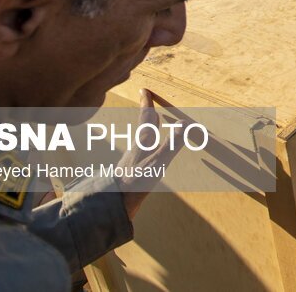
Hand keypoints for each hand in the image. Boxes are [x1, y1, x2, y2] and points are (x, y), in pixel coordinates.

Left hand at [117, 89, 188, 218]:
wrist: (111, 205)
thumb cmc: (134, 184)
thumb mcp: (157, 164)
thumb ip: (171, 144)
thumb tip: (185, 123)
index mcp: (143, 143)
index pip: (146, 118)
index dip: (146, 104)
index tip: (144, 90)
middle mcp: (136, 148)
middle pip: (143, 126)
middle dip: (148, 113)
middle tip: (148, 102)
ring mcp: (132, 160)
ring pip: (142, 138)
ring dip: (148, 127)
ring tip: (153, 121)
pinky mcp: (131, 171)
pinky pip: (142, 150)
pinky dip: (147, 143)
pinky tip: (146, 151)